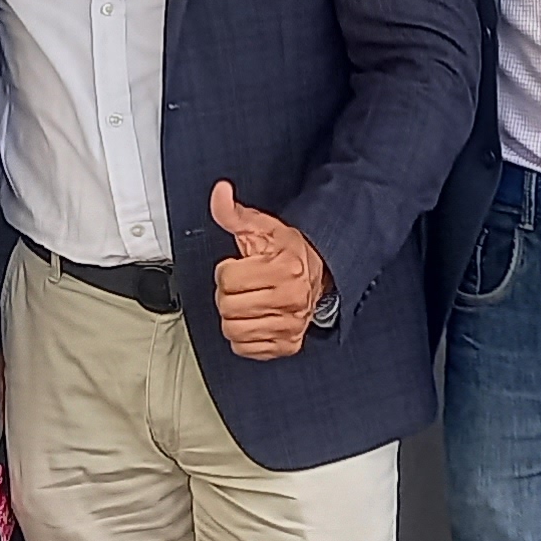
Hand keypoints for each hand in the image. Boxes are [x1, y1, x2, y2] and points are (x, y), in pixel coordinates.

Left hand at [209, 181, 327, 359]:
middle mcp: (291, 299)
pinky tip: (252, 320)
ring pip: (234, 331)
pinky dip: (243, 338)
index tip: (238, 267)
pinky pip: (247, 349)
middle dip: (227, 294)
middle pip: (228, 307)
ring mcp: (291, 324)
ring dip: (233, 317)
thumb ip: (233, 212)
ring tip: (245, 303)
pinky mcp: (288, 344)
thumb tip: (220, 192)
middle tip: (241, 286)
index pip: (228, 280)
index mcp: (284, 269)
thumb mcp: (260, 227)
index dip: (226, 271)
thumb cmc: (289, 251)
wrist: (321, 272)